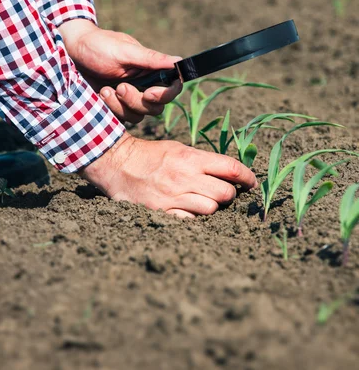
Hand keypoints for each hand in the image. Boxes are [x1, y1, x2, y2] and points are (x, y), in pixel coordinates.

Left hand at [59, 19, 181, 123]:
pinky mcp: (115, 107)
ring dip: (122, 106)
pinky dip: (111, 110)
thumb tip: (180, 61)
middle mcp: (143, 85)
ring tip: (105, 90)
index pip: (172, 88)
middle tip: (120, 87)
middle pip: (156, 107)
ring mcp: (129, 98)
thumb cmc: (98, 46)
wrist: (69, 52)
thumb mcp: (125, 51)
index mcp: (150, 70)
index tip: (149, 93)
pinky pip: (122, 119)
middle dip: (137, 101)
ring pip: (139, 116)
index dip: (166, 95)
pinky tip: (100, 95)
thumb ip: (151, 59)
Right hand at [80, 133, 257, 217]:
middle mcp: (184, 178)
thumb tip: (230, 173)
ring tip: (202, 200)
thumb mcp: (178, 149)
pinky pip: (191, 221)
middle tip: (223, 192)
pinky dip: (194, 217)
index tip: (252, 183)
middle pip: (225, 193)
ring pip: (211, 209)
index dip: (247, 177)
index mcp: (190, 158)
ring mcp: (173, 197)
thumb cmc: (151, 155)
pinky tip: (188, 210)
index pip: (231, 168)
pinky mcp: (162, 212)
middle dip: (229, 194)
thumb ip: (202, 161)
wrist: (117, 164)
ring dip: (211, 206)